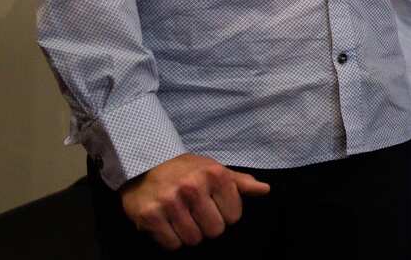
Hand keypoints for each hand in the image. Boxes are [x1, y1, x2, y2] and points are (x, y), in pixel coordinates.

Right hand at [120, 153, 270, 249]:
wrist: (145, 165)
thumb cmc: (185, 170)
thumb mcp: (214, 169)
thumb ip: (241, 182)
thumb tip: (265, 190)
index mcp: (214, 174)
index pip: (234, 216)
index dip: (224, 214)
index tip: (213, 205)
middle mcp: (193, 187)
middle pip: (215, 231)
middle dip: (207, 226)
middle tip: (196, 213)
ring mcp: (170, 202)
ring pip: (193, 239)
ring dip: (189, 233)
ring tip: (182, 216)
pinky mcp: (150, 216)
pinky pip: (172, 244)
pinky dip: (171, 238)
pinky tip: (168, 222)